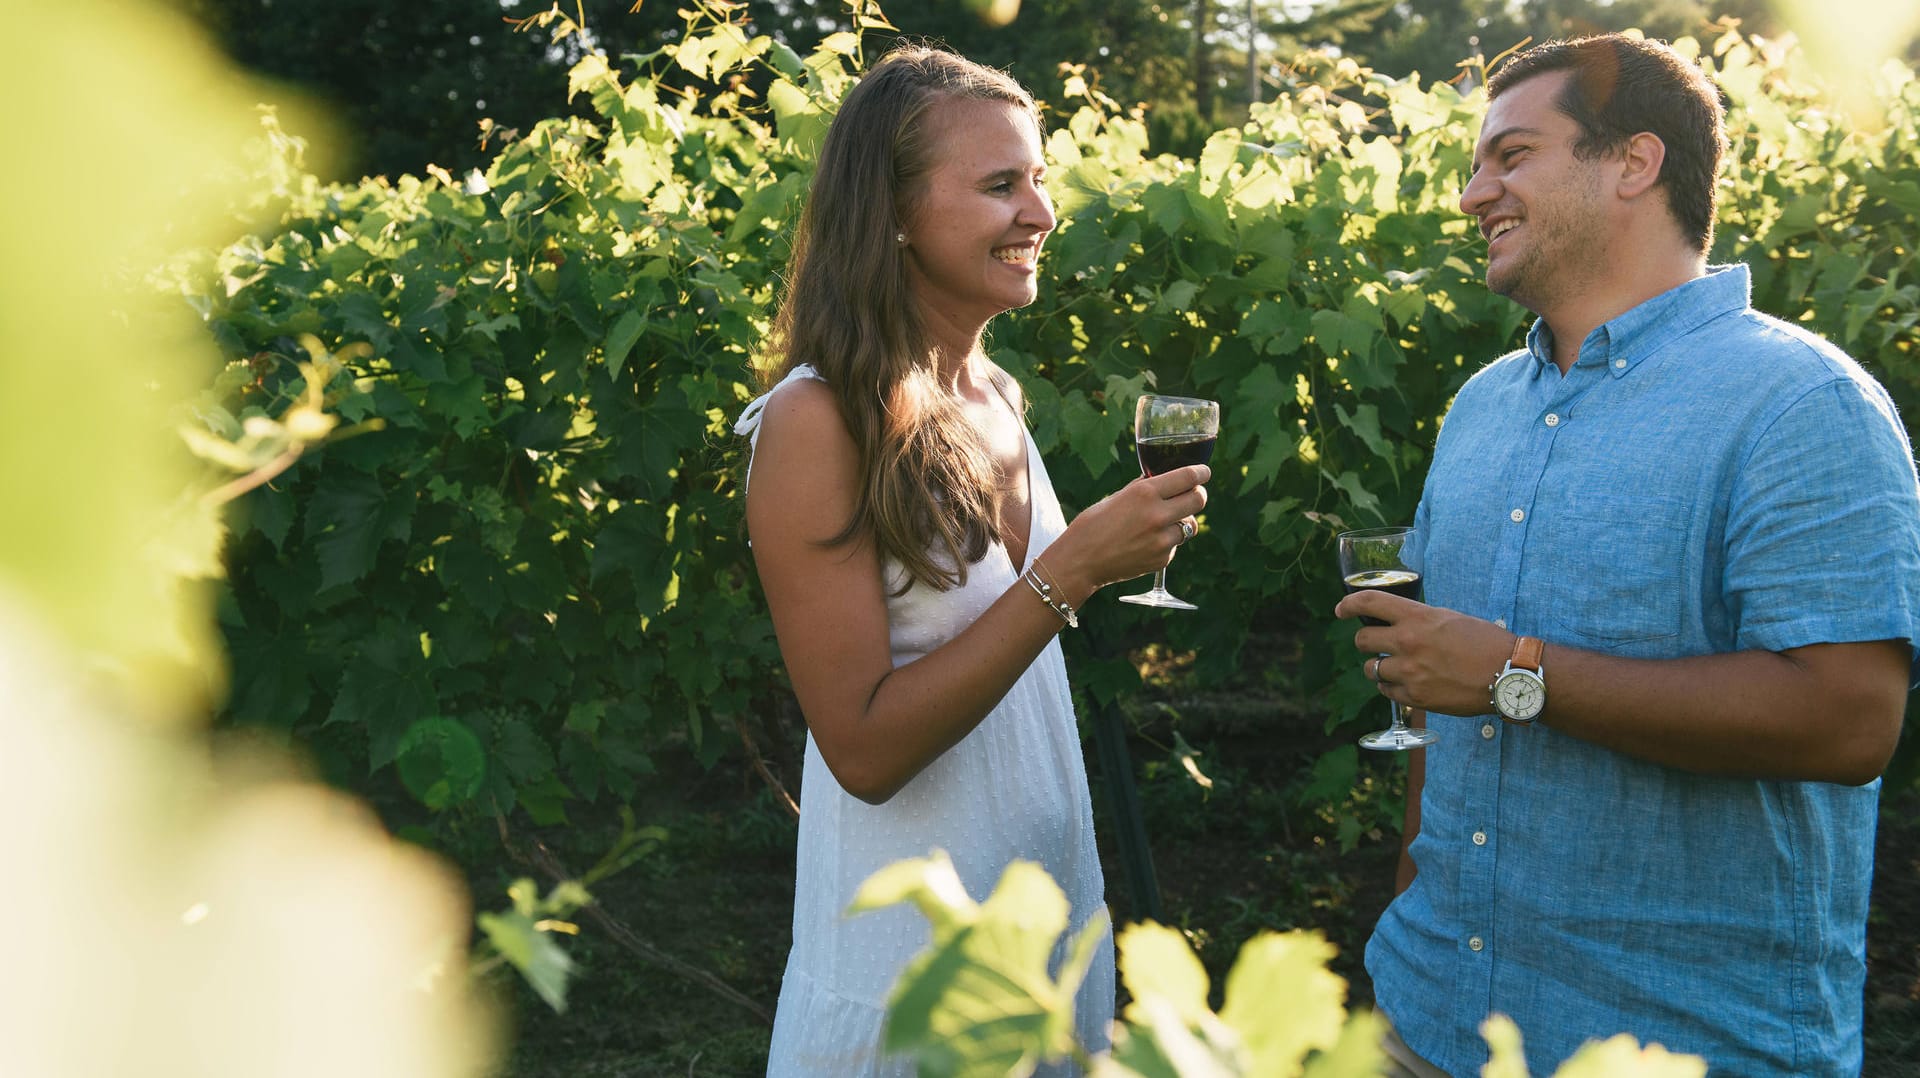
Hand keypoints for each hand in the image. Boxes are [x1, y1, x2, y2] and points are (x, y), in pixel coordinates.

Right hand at [1046, 465, 1208, 599]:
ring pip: (1190, 525)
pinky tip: (1145, 543)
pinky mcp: (1162, 559)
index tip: (1204, 472)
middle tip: (1193, 494)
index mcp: (1144, 493)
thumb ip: (1143, 488)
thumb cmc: (1092, 525)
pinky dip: (1166, 542)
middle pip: (1198, 499)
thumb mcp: (1116, 497)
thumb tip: (1163, 479)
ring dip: (1182, 521)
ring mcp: (1162, 540)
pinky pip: (1175, 545)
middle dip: (1198, 494)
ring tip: (1161, 523)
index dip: (1201, 472)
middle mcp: (1157, 515)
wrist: (1080, 561)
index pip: (1188, 476)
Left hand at [1333, 590, 1513, 716]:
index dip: (1348, 604)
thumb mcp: (1449, 619)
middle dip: (1365, 642)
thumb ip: (1419, 620)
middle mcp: (1407, 643)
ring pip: (1371, 669)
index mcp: (1417, 618)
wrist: (1507, 674)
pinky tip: (1406, 683)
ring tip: (1395, 667)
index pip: (1369, 602)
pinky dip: (1391, 688)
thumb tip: (1398, 622)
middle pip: (1362, 640)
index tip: (1340, 609)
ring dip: (1378, 668)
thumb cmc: (1484, 642)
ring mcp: (1409, 672)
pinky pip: (1386, 691)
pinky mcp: (1415, 697)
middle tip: (1375, 644)